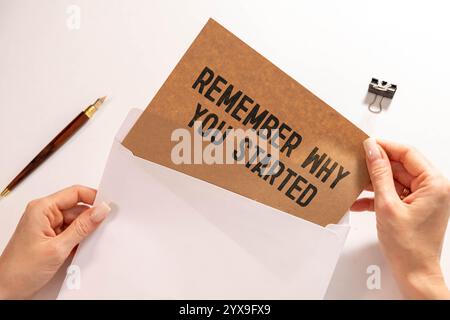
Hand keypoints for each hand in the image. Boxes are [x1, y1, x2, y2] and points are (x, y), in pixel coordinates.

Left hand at [0, 185, 109, 298]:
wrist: (5, 291)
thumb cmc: (19, 270)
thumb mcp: (58, 248)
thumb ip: (82, 228)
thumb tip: (101, 210)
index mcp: (42, 208)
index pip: (75, 193)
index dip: (94, 197)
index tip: (108, 207)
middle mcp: (44, 214)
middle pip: (78, 208)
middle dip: (91, 219)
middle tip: (102, 230)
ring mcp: (48, 226)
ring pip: (76, 222)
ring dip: (84, 232)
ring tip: (85, 245)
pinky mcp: (51, 238)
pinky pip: (72, 233)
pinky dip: (79, 241)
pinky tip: (79, 250)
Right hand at [352, 138, 449, 298]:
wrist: (414, 272)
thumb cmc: (409, 246)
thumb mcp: (387, 205)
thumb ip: (379, 174)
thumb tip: (372, 150)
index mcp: (434, 184)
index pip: (408, 153)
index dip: (385, 146)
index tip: (366, 144)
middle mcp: (432, 188)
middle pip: (400, 166)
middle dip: (376, 166)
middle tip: (356, 162)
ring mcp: (423, 198)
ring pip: (394, 180)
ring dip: (374, 183)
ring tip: (355, 183)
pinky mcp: (413, 207)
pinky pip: (393, 193)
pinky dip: (376, 197)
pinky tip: (359, 201)